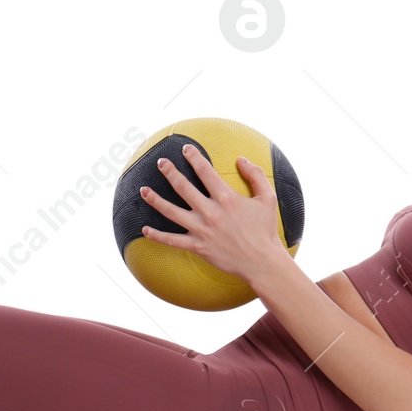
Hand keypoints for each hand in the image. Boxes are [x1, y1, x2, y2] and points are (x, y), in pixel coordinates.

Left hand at [138, 143, 288, 282]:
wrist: (262, 261)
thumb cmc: (265, 229)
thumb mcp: (267, 198)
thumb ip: (256, 175)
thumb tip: (242, 159)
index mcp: (226, 197)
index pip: (205, 171)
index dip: (194, 157)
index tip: (185, 149)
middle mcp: (210, 212)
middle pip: (183, 187)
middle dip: (170, 172)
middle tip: (161, 162)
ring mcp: (201, 230)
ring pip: (171, 212)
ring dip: (155, 200)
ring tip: (143, 190)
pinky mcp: (197, 246)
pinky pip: (172, 240)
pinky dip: (157, 236)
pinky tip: (145, 229)